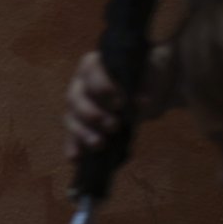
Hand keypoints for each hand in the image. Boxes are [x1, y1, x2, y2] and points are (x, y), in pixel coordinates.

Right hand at [62, 46, 174, 162]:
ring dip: (83, 133)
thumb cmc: (146, 75)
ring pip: (71, 119)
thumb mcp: (150, 73)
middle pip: (75, 99)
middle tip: (113, 125)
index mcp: (94, 65)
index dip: (102, 87)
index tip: (120, 102)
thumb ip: (145, 84)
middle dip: (93, 114)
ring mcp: (78, 107)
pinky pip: (71, 137)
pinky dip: (73, 147)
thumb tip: (141, 101)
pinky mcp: (81, 126)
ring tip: (99, 144)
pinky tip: (76, 158)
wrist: (150, 88)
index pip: (91, 73)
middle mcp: (81, 84)